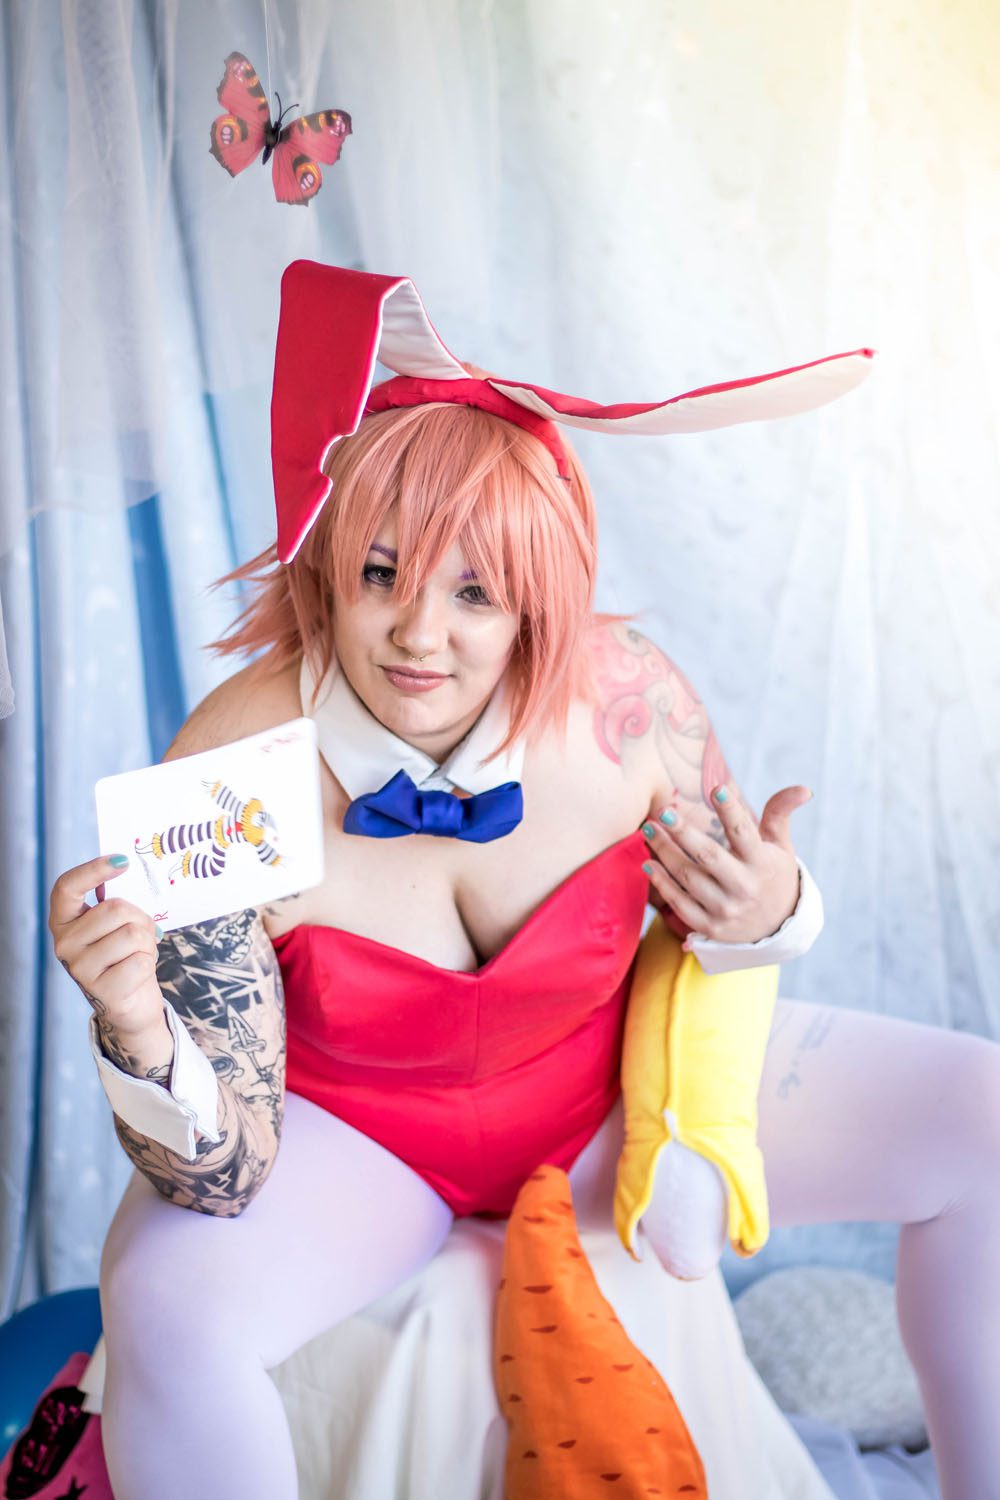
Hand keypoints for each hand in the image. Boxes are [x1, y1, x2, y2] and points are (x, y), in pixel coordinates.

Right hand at [49, 854, 164, 1036]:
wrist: (132, 1004)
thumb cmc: (125, 955)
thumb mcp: (114, 926)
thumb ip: (115, 905)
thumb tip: (128, 872)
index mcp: (63, 922)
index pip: (66, 887)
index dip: (92, 870)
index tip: (122, 860)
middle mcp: (64, 944)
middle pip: (115, 909)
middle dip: (141, 918)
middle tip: (143, 934)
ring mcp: (80, 969)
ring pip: (132, 934)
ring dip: (147, 943)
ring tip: (140, 954)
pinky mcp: (102, 991)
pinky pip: (141, 961)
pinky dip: (150, 964)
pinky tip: (138, 974)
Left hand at [640, 782, 808, 945]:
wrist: (778, 928)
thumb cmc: (773, 875)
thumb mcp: (781, 846)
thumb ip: (780, 814)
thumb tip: (803, 789)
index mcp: (762, 863)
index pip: (744, 832)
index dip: (731, 810)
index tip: (716, 787)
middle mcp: (744, 887)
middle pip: (708, 856)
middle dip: (683, 832)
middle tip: (662, 811)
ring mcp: (725, 909)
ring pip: (688, 878)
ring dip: (665, 852)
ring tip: (648, 829)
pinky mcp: (710, 926)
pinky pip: (680, 903)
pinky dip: (662, 883)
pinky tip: (649, 862)